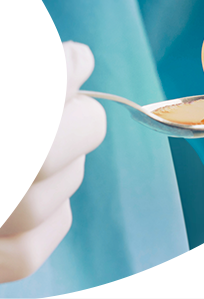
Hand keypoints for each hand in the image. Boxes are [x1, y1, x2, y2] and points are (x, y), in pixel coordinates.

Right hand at [0, 19, 105, 282]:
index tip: (76, 58)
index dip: (65, 69)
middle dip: (78, 121)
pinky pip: (25, 253)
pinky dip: (51, 216)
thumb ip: (18, 57)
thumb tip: (72, 76)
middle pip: (38, 153)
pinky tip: (40, 184)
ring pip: (35, 204)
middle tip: (76, 106)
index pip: (39, 91)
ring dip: (65, 167)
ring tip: (51, 143)